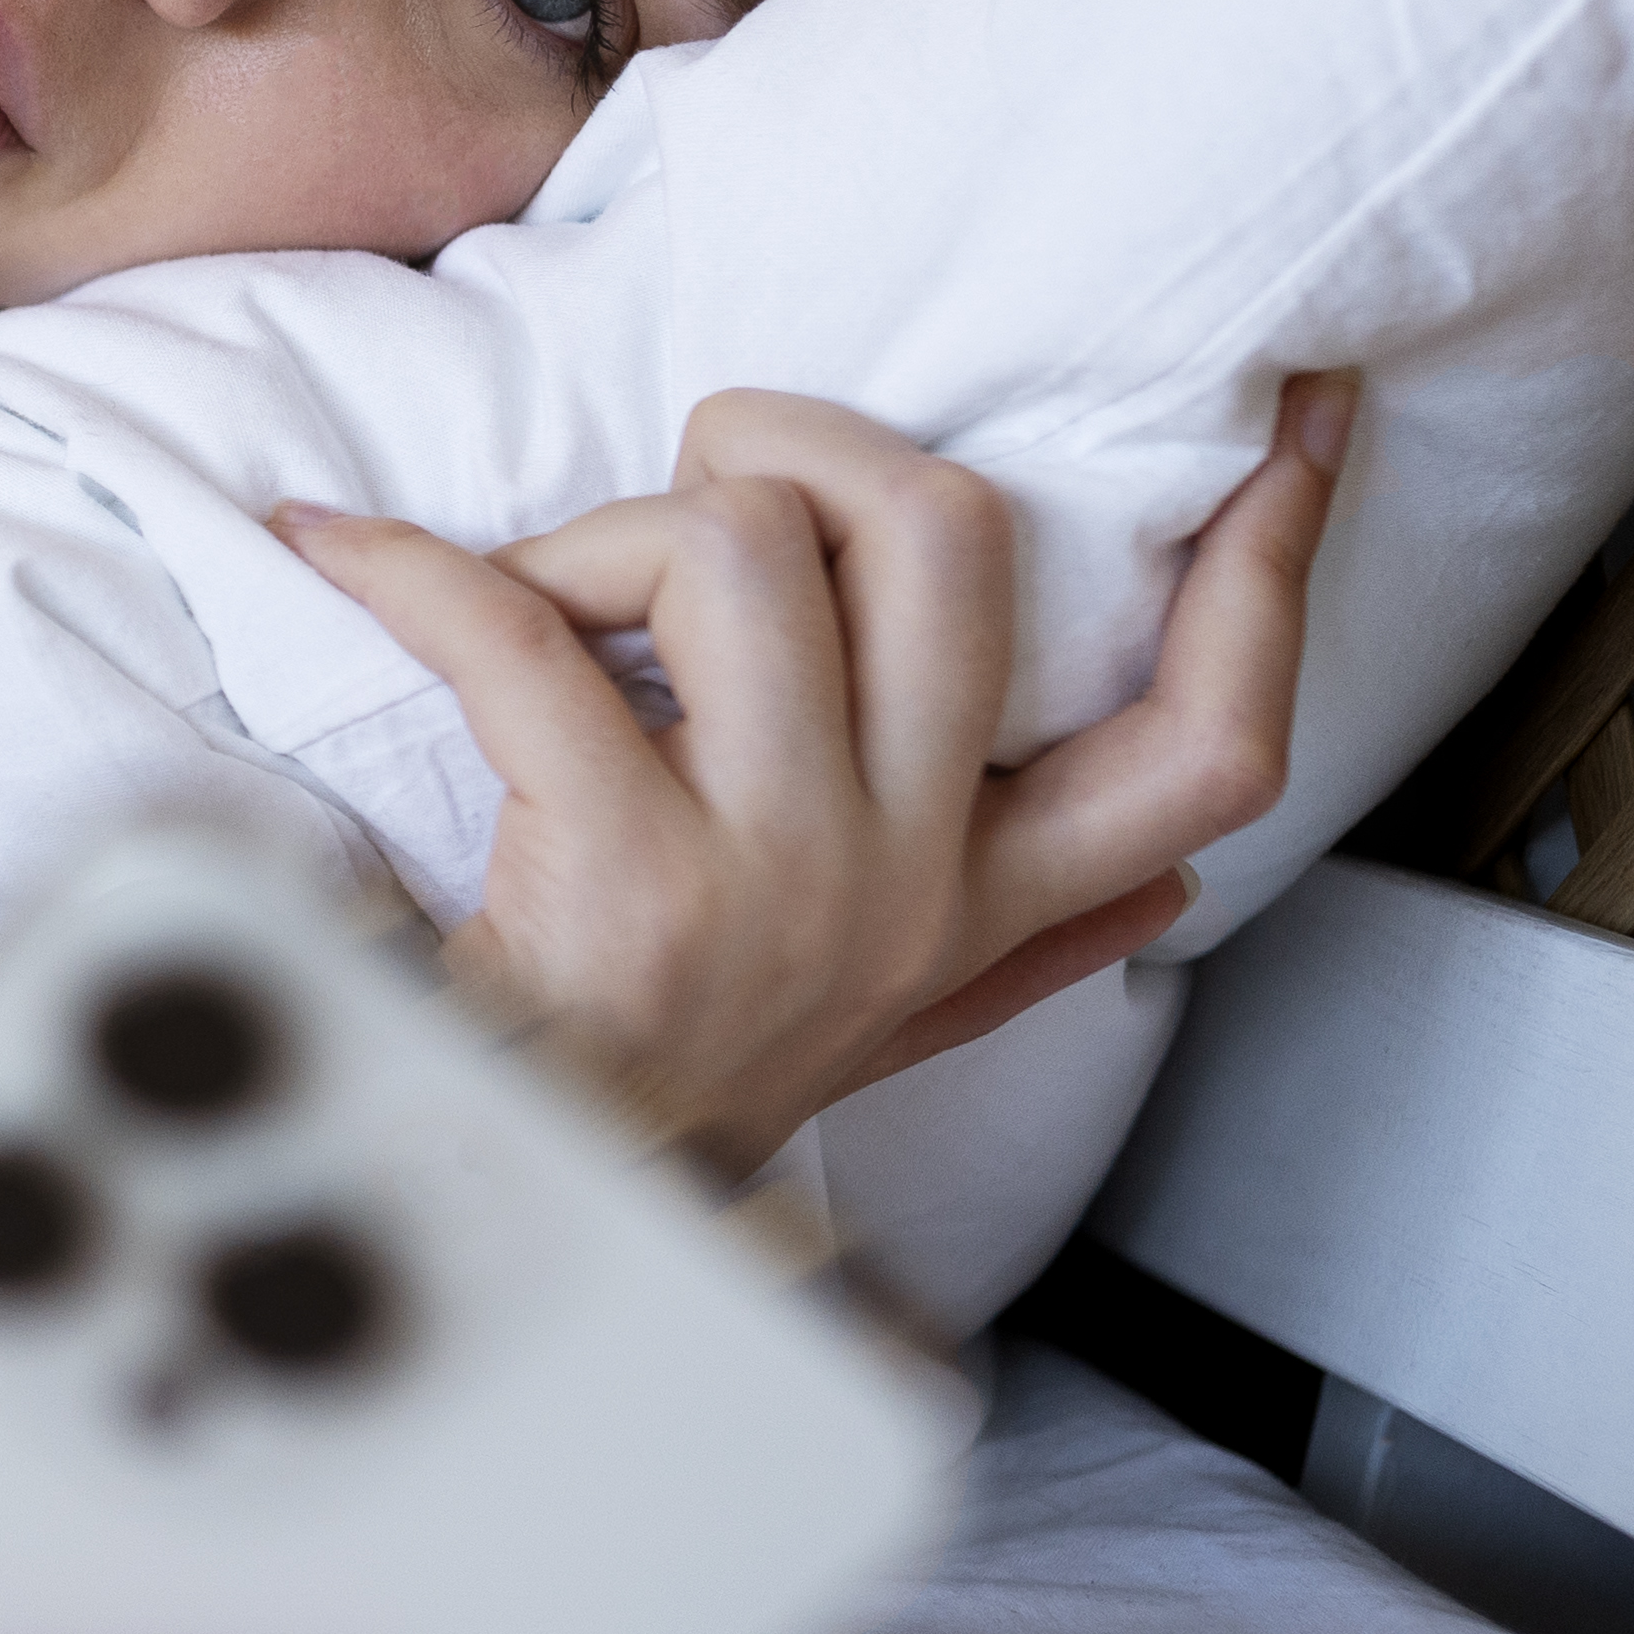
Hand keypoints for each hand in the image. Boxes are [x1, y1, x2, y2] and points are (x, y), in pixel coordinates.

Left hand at [272, 376, 1348, 1164]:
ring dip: (612, 526)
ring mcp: (775, 874)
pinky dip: (408, 567)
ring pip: (743, 550)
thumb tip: (1177, 882)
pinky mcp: (620, 872)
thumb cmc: (694, 1078)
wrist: (533, 1206)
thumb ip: (1031, 946)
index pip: (1217, 737)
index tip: (1294, 427)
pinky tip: (339, 549)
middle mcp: (908, 878)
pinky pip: (519, 635)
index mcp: (989, 897)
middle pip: (956, 543)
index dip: (1276, 568)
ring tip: (544, 590)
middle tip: (719, 475)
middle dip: (817, 446)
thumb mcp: (896, 1026)